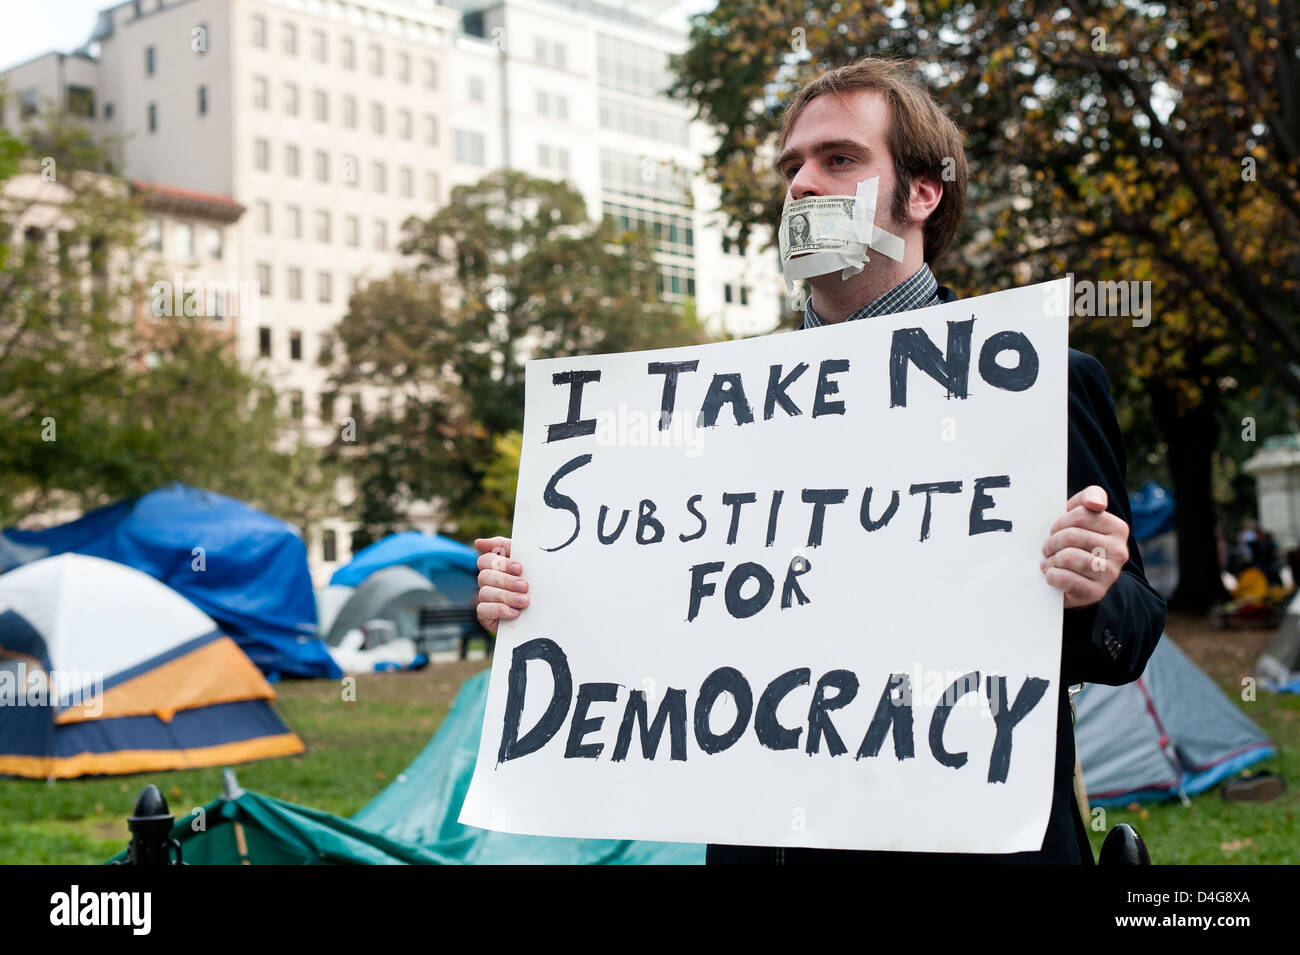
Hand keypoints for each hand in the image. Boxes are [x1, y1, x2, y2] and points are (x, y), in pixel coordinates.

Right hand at [475, 537, 529, 634]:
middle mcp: (488, 581)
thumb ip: (506, 547)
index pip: (485, 559)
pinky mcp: (485, 615)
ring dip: (506, 596)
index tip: (519, 568)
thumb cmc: (534, 582)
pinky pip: (483, 610)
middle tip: (524, 586)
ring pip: (485, 592)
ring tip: (524, 601)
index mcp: (495, 566)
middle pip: (484, 576)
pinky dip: (499, 610)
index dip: (500, 563)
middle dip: (506, 581)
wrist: (546, 610)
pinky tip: (515, 612)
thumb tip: (478, 542)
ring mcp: (485, 598)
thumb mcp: (527, 562)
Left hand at [1040, 486, 1127, 609]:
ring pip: (1068, 557)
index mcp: (1118, 528)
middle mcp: (1119, 551)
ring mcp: (1110, 573)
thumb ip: (1090, 497)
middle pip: (1072, 536)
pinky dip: (1052, 576)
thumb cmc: (1076, 541)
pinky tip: (1051, 574)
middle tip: (1047, 548)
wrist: (1079, 579)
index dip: (1060, 523)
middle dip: (1052, 542)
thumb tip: (1096, 503)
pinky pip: (1066, 579)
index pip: (1080, 515)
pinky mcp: (1096, 592)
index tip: (1055, 530)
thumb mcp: (1081, 514)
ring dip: (1051, 559)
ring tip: (1050, 561)